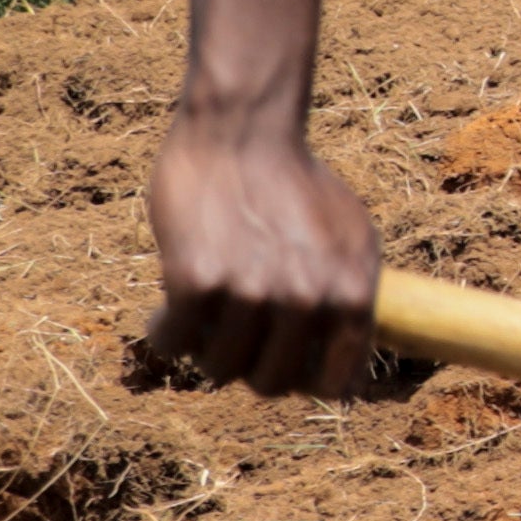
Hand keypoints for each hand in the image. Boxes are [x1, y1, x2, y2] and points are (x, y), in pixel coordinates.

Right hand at [133, 108, 390, 399]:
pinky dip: (166, 331)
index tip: (283, 363)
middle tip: (237, 335)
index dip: (305, 382)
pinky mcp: (197, 281)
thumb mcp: (353, 240)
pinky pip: (174, 341)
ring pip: (219, 368)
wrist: (243, 134)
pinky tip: (168, 307)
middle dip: (251, 366)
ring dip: (206, 347)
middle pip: (271, 384)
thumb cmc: (298, 186)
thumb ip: (352, 300)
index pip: (336, 386)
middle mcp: (308, 299)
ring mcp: (252, 292)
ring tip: (206, 314)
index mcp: (354, 295)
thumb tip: (351, 368)